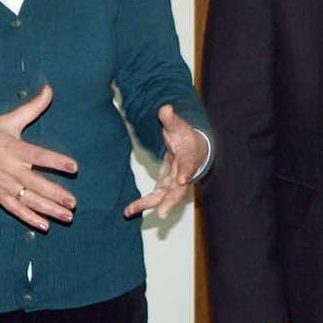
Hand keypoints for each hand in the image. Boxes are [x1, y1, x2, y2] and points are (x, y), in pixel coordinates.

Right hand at [0, 84, 78, 231]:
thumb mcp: (8, 119)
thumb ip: (32, 107)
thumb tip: (50, 89)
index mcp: (14, 148)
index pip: (39, 155)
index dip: (56, 161)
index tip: (73, 166)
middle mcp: (10, 169)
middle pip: (36, 184)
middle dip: (56, 194)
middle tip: (73, 202)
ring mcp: (4, 184)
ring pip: (29, 200)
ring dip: (48, 210)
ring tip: (67, 217)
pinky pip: (15, 209)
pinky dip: (29, 218)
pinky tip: (44, 226)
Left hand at [124, 105, 206, 219]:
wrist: (194, 148)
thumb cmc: (186, 137)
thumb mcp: (179, 125)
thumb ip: (170, 119)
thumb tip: (165, 108)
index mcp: (188, 158)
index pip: (188, 166)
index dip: (186, 172)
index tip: (183, 179)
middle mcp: (183, 175)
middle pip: (178, 191)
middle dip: (170, 202)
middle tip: (162, 214)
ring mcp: (174, 183)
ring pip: (164, 197)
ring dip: (148, 205)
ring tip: (130, 211)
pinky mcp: (165, 187)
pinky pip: (154, 198)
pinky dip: (142, 205)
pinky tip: (128, 211)